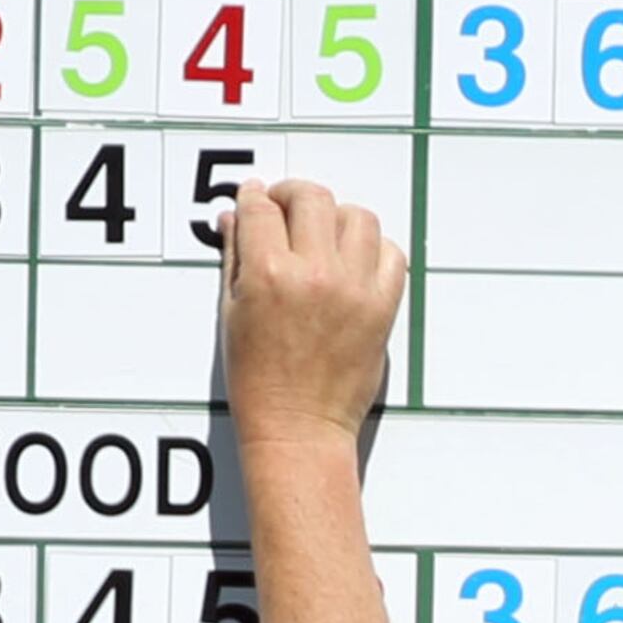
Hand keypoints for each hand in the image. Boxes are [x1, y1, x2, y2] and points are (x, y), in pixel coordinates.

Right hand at [222, 179, 406, 453]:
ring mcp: (354, 289)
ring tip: (322, 234)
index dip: (254, 196)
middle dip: (293, 195)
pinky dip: (373, 248)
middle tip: (286, 207)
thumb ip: (235, 257)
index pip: (261, 208)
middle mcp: (315, 275)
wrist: (299, 426)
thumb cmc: (260, 382)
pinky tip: (354, 260)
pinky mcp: (382, 307)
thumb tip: (236, 216)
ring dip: (336, 217)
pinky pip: (391, 254)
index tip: (255, 197)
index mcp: (269, 274)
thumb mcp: (231, 314)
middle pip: (312, 198)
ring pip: (357, 217)